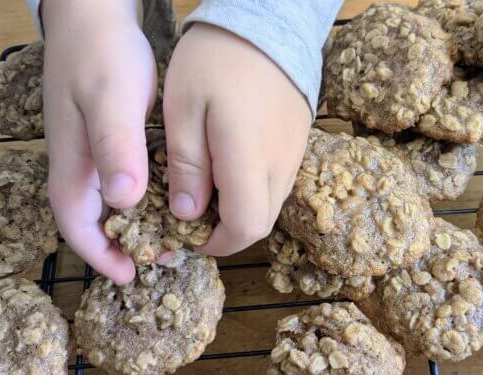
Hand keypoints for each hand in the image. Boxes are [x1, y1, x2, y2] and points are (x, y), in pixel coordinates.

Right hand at [42, 0, 155, 283]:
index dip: (102, 256)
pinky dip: (148, 196)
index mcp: (73, 165)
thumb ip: (115, 149)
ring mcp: (96, 153)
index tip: (132, 276)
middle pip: (97, 221)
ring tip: (177, 232)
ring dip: (140, 223)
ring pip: (113, 203)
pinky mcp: (113, 141)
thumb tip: (124, 201)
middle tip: (169, 253)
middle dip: (127, 245)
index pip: (77, 227)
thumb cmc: (100, 55)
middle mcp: (81, 166)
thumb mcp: (109, 99)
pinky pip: (126, 180)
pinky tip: (176, 195)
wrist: (97, 18)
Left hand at [164, 24, 310, 255]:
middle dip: (227, 230)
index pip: (245, 228)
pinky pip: (278, 183)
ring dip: (241, 211)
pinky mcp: (299, 143)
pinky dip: (254, 190)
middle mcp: (281, 165)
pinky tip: (231, 167)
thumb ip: (187, 167)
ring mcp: (295, 155)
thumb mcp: (183, 109)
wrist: (267, 23)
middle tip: (193, 213)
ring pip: (271, 205)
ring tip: (209, 188)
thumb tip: (186, 214)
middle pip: (260, 224)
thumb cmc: (215, 61)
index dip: (216, 242)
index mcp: (249, 159)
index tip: (188, 233)